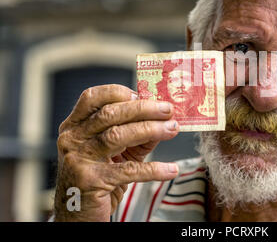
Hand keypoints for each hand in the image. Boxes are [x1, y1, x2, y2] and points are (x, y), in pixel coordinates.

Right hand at [53, 84, 178, 220]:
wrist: (78, 214)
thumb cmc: (97, 178)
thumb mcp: (116, 153)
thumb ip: (137, 135)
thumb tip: (164, 120)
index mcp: (74, 126)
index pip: (92, 98)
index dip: (118, 92)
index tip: (142, 94)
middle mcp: (72, 139)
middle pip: (109, 114)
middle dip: (143, 108)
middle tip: (168, 109)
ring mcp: (79, 160)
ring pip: (117, 136)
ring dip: (150, 130)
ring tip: (173, 129)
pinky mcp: (91, 181)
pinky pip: (128, 170)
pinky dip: (154, 169)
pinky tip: (170, 169)